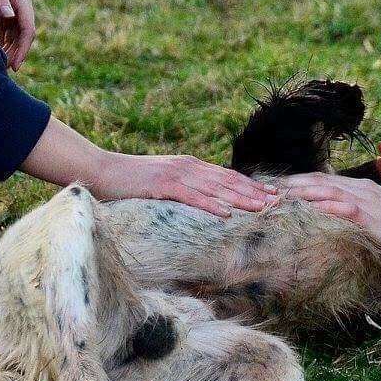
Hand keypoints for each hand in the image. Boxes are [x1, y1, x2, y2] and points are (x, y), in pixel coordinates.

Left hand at [0, 0, 34, 70]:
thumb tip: (9, 16)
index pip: (28, 27)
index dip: (24, 47)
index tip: (16, 63)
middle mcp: (21, 7)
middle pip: (24, 35)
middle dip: (18, 53)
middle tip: (8, 71)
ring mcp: (14, 10)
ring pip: (16, 36)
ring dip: (11, 50)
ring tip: (1, 67)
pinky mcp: (5, 13)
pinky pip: (7, 33)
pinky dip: (4, 44)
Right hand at [89, 153, 278, 217]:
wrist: (102, 170)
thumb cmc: (132, 181)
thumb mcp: (164, 183)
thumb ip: (184, 188)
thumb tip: (204, 202)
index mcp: (190, 166)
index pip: (227, 176)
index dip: (251, 185)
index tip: (273, 194)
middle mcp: (188, 167)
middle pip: (228, 180)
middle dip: (254, 191)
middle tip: (279, 202)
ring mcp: (176, 175)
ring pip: (216, 188)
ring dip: (241, 198)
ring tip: (262, 207)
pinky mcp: (162, 186)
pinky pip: (191, 196)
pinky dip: (211, 205)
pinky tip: (226, 213)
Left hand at [279, 172, 380, 269]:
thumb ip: (363, 211)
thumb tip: (342, 214)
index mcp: (363, 189)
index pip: (324, 181)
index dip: (299, 182)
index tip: (276, 186)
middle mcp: (362, 190)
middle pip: (319, 181)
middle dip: (290, 184)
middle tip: (263, 188)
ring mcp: (367, 202)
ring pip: (326, 191)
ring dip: (299, 192)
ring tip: (274, 196)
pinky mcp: (372, 218)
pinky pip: (342, 209)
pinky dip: (322, 207)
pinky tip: (305, 209)